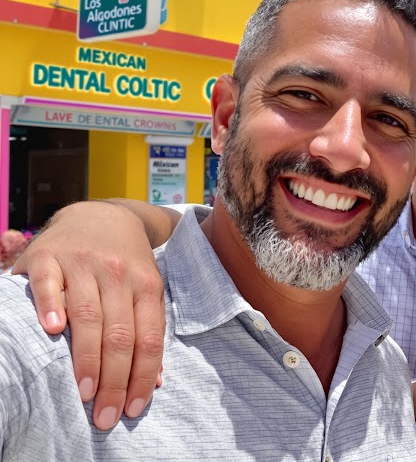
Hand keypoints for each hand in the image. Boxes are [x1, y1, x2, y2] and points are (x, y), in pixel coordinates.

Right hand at [12, 201, 166, 429]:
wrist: (100, 213)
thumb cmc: (125, 263)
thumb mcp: (146, 288)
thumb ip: (149, 330)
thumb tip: (153, 380)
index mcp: (147, 286)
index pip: (148, 338)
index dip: (141, 376)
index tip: (132, 409)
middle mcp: (118, 274)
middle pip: (119, 334)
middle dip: (115, 379)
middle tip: (104, 415)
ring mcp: (84, 264)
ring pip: (89, 315)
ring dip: (87, 357)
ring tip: (84, 392)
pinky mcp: (49, 256)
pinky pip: (50, 284)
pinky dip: (51, 306)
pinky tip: (53, 331)